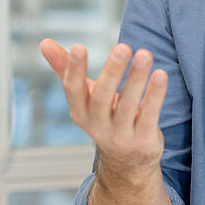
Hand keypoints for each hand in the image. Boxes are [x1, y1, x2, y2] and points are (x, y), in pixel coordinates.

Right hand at [39, 39, 167, 184]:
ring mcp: (121, 136)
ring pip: (128, 105)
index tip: (78, 47)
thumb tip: (45, 42)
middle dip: (112, 72)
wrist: (127, 162)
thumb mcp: (85, 98)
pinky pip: (149, 116)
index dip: (74, 70)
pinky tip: (160, 75)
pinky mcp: (143, 141)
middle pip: (102, 98)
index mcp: (80, 112)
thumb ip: (66, 69)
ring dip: (137, 78)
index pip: (73, 90)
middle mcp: (98, 126)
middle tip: (123, 47)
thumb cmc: (105, 117)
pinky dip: (155, 95)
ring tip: (144, 54)